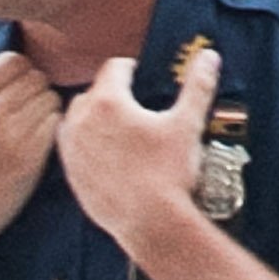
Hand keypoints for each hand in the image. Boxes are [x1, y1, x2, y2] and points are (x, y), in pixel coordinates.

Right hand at [0, 53, 62, 272]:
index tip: (17, 87)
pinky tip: (39, 142)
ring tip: (34, 126)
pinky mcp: (30, 158)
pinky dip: (52, 130)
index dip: (19, 72)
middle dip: (35, 90)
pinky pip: (56, 125)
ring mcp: (13, 134)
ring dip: (46, 109)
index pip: (13, 62)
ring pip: (50, 100)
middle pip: (36, 79)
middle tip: (28, 109)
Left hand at [60, 46, 217, 260]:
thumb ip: (197, 86)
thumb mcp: (187, 124)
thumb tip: (209, 57)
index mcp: (108, 102)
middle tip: (132, 103)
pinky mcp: (70, 173)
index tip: (138, 74)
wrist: (150, 222)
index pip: (114, 68)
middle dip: (111, 93)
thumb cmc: (168, 174)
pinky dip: (85, 144)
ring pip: (76, 119)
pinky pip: (71, 148)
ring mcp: (71, 149)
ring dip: (93, 117)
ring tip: (118, 127)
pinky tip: (108, 153)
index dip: (130, 67)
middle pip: (92, 92)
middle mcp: (81, 121)